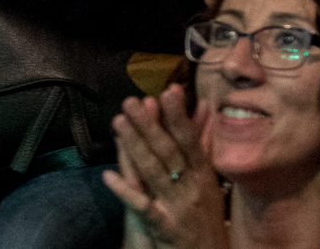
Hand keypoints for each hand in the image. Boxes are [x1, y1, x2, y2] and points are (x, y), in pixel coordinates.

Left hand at [101, 85, 227, 248]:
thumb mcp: (210, 180)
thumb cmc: (208, 217)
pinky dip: (125, 190)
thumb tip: (206, 109)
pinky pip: (142, 206)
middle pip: (169, 151)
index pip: (190, 139)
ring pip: (154, 172)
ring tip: (119, 123)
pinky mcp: (165, 227)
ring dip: (135, 146)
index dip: (179, 116)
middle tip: (131, 102)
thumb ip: (205, 144)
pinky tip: (108, 175)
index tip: (169, 91)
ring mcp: (178, 206)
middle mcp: (192, 186)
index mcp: (204, 174)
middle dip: (150, 124)